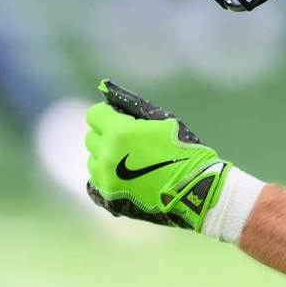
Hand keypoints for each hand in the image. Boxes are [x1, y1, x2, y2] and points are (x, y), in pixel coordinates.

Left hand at [84, 80, 228, 231]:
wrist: (194, 186)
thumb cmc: (182, 148)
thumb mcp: (162, 119)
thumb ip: (132, 105)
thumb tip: (106, 91)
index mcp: (120, 132)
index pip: (94, 115)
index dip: (108, 114)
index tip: (121, 118)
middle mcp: (107, 154)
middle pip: (91, 137)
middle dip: (107, 135)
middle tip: (129, 140)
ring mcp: (106, 178)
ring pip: (93, 160)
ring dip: (106, 156)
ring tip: (129, 160)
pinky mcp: (109, 196)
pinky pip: (96, 180)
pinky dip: (107, 175)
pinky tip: (125, 175)